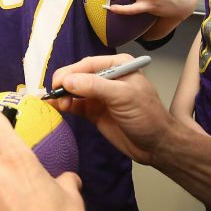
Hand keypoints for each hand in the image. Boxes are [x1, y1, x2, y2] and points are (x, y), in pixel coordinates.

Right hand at [49, 54, 177, 164]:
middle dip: (64, 84)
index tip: (57, 84)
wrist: (157, 146)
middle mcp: (106, 77)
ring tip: (56, 104)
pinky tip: (56, 108)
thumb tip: (66, 81)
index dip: (70, 72)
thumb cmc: (146, 116)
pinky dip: (65, 106)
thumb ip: (94, 86)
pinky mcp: (94, 111)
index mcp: (117, 65)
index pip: (87, 64)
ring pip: (74, 91)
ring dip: (62, 96)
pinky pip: (75, 105)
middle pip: (78, 76)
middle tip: (54, 95)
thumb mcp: (122, 96)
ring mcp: (99, 95)